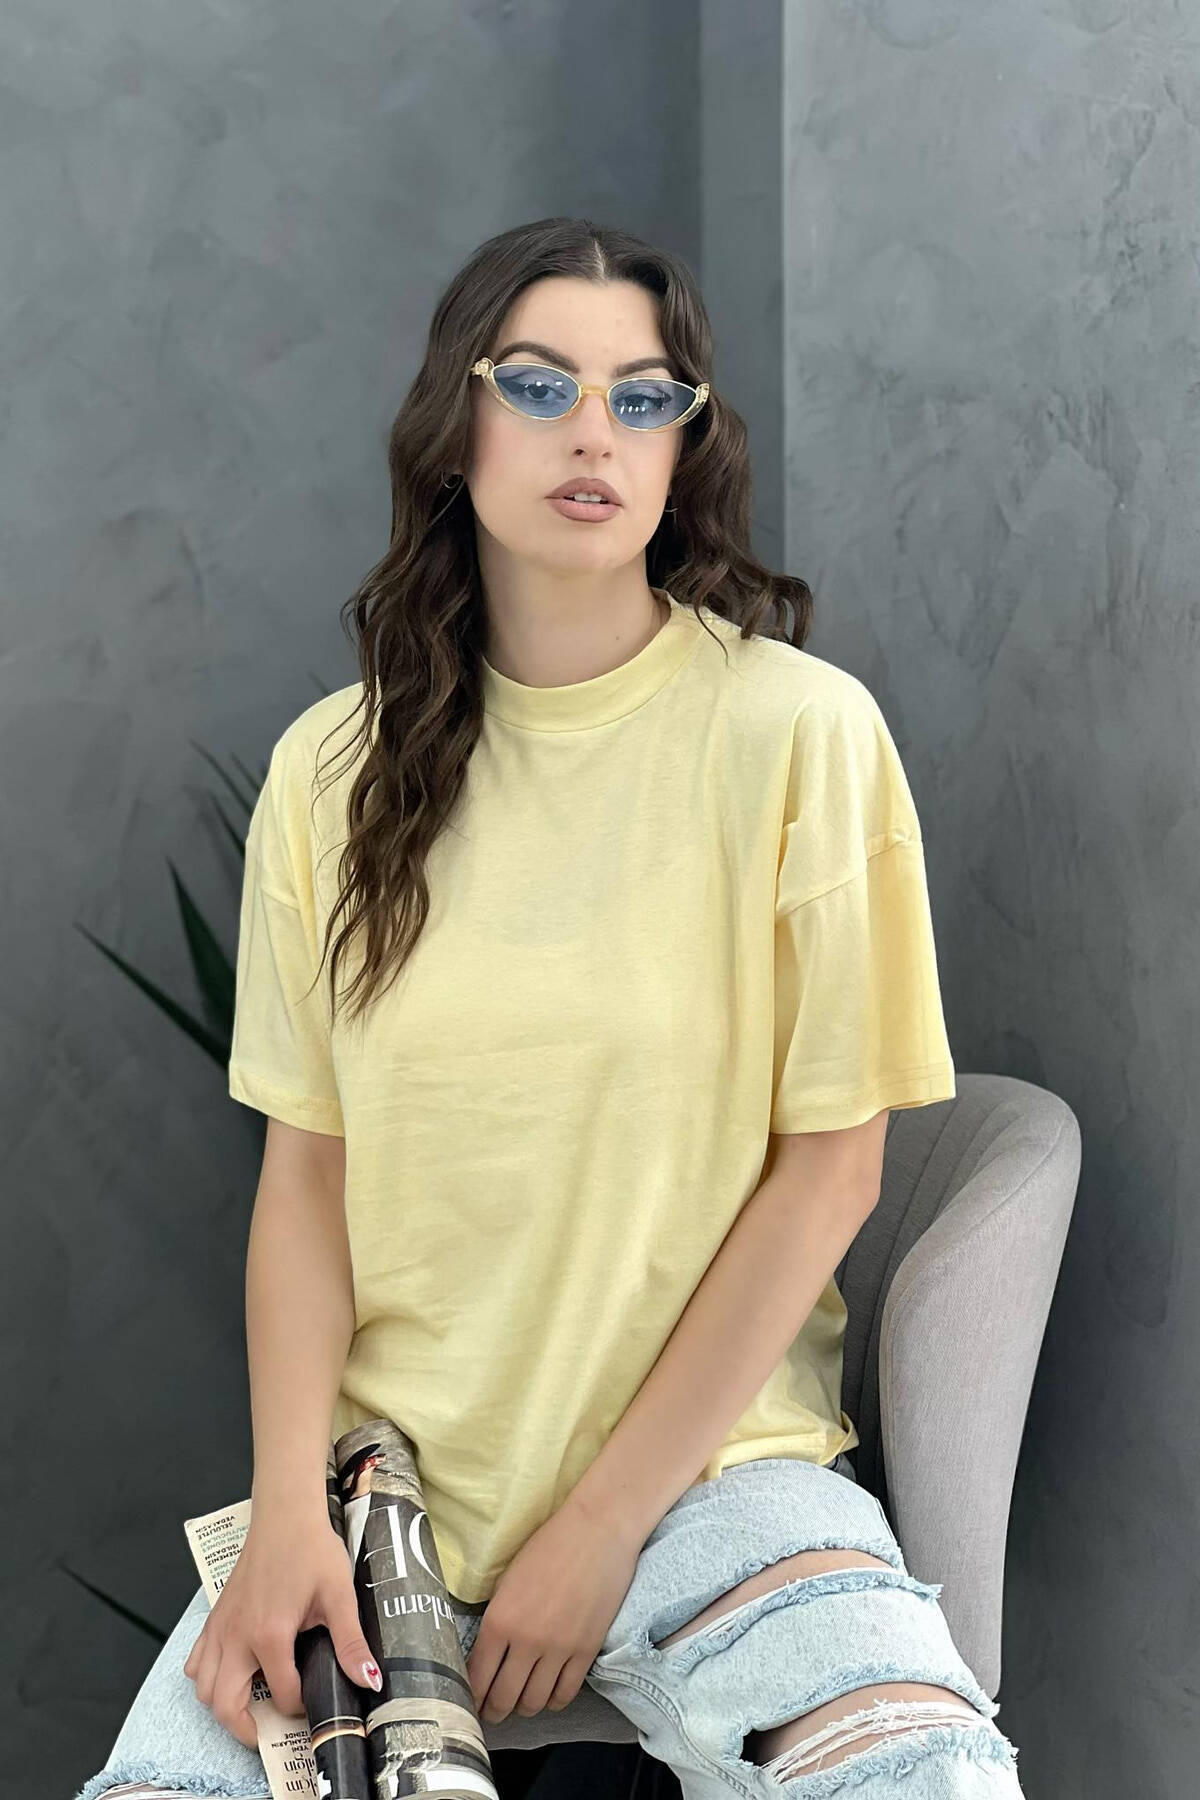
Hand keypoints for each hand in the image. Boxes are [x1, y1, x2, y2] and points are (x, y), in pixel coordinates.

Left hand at [465, 1495, 640, 1722]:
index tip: (470, 1703)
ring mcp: (559, 1650)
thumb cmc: (549, 1545)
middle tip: (492, 1711)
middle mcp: (527, 1641)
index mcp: (500, 1620)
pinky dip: (553, 1700)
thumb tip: (486, 1653)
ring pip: (534, 1702)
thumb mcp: (508, 1579)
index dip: (472, 1696)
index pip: (477, 1677)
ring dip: (524, 1707)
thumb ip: (497, 1618)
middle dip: (494, 1710)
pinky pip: (565, 1694)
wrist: (597, 1530)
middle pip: (504, 1698)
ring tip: (520, 1701)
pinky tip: (548, 1693)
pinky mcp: (586, 1652)